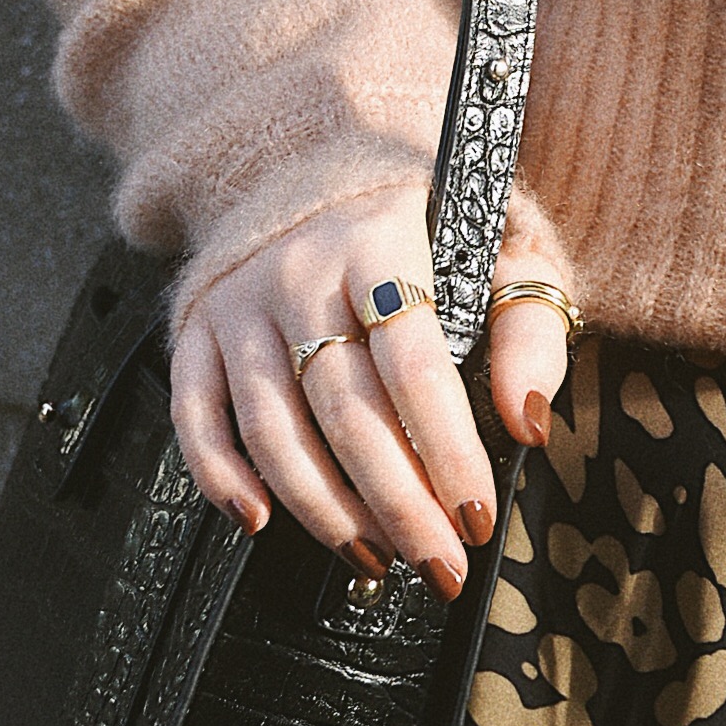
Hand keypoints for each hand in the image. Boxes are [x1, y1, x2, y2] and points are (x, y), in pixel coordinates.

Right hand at [169, 184, 579, 591]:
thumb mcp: (502, 247)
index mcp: (381, 240)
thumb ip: (528, 329)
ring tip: (376, 555)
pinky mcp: (197, 328)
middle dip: (397, 502)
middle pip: (346, 410)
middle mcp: (300, 269)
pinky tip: (260, 519)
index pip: (415, 366)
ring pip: (273, 428)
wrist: (317, 165)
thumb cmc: (425, 220)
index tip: (476, 515)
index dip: (448, 452)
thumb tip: (524, 420)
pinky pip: (197, 415)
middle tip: (436, 561)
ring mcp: (240, 302)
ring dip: (324, 509)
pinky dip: (221, 476)